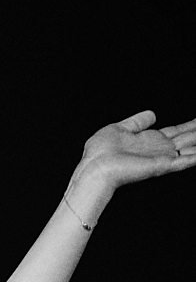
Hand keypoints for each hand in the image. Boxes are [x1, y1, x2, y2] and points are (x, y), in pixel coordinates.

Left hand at [76, 110, 195, 188]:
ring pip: (191, 148)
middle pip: (188, 138)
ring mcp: (162, 157)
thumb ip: (137, 122)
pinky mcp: (162, 165)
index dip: (190, 125)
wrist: (95, 167)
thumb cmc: (100, 152)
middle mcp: (159, 149)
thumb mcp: (119, 129)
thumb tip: (153, 114)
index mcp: (149, 140)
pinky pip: (186, 160)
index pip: (176, 131)